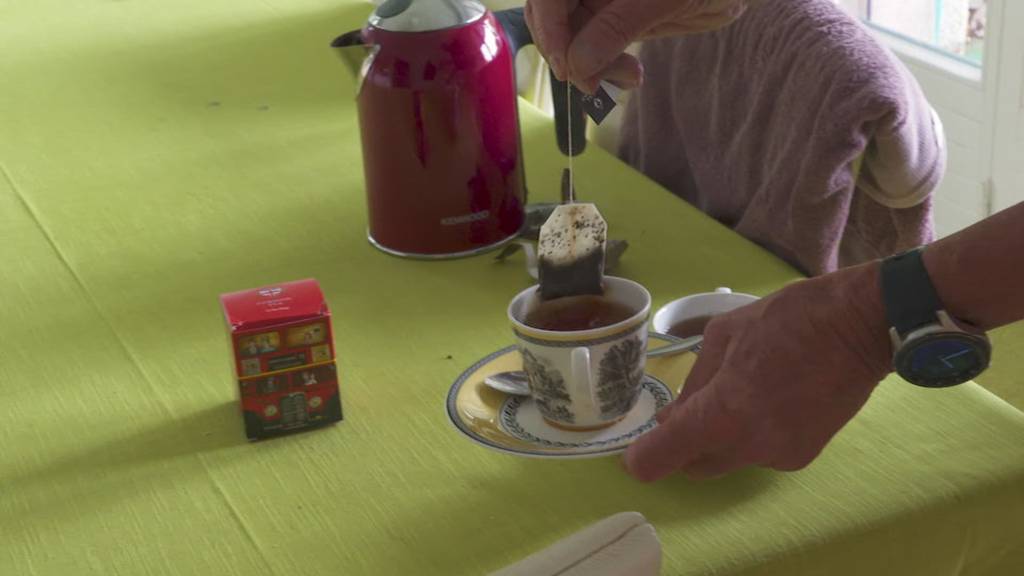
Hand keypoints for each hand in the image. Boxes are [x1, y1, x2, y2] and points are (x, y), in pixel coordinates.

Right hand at [524, 0, 748, 91]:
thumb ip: (619, 26)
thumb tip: (577, 65)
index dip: (550, 28)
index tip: (567, 67)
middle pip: (552, 17)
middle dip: (571, 54)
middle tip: (595, 85)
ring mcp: (598, 1)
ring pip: (570, 38)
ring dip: (592, 67)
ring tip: (630, 78)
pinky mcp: (611, 21)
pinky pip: (592, 49)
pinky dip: (606, 68)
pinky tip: (631, 75)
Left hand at [624, 262, 892, 480]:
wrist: (860, 327)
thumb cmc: (787, 319)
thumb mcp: (723, 335)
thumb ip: (694, 382)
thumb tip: (674, 416)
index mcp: (721, 414)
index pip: (659, 460)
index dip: (641, 457)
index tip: (639, 445)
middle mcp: (747, 446)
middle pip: (693, 465)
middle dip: (683, 443)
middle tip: (688, 408)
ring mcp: (778, 456)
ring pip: (727, 459)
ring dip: (719, 437)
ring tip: (741, 392)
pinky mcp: (802, 457)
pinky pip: (758, 453)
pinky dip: (751, 435)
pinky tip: (770, 400)